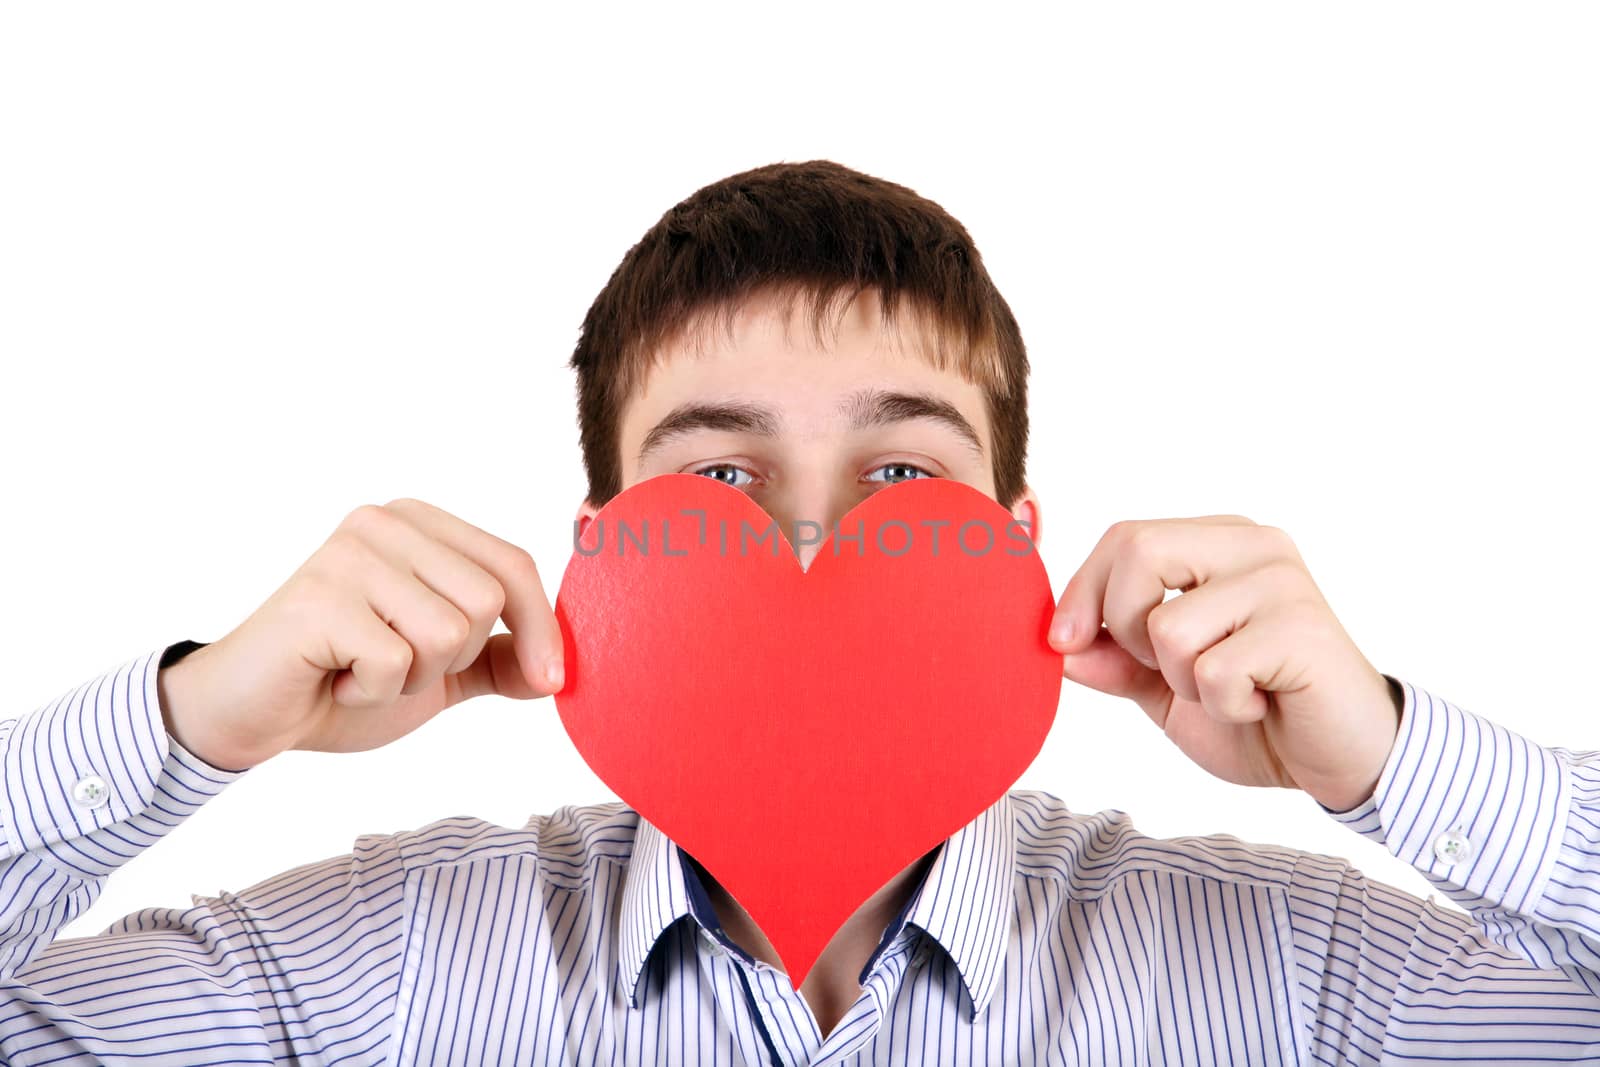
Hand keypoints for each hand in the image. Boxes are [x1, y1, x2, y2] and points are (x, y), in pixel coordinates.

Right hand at [157, 498, 563, 772]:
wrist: (252, 715)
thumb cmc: (342, 683)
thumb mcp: (440, 672)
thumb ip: (498, 660)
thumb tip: (557, 670)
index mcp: (419, 525)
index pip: (512, 564)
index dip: (541, 628)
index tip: (549, 681)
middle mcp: (384, 523)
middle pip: (487, 600)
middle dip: (454, 659)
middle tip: (395, 664)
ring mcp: (348, 554)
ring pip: (448, 632)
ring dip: (413, 677)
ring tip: (362, 669)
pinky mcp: (319, 597)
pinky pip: (396, 661)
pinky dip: (373, 692)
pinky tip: (335, 679)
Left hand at [1048, 516, 1399, 811]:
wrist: (1341, 760)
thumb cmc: (1257, 716)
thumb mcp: (1164, 690)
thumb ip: (1114, 661)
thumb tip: (1058, 646)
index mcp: (1218, 543)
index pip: (1124, 537)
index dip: (1081, 591)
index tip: (1063, 643)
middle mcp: (1253, 545)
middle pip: (1138, 550)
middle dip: (1124, 625)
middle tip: (1163, 670)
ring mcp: (1281, 580)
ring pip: (1167, 623)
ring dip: (1181, 680)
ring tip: (1230, 690)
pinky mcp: (1302, 626)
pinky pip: (1213, 670)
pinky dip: (1224, 706)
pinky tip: (1261, 704)